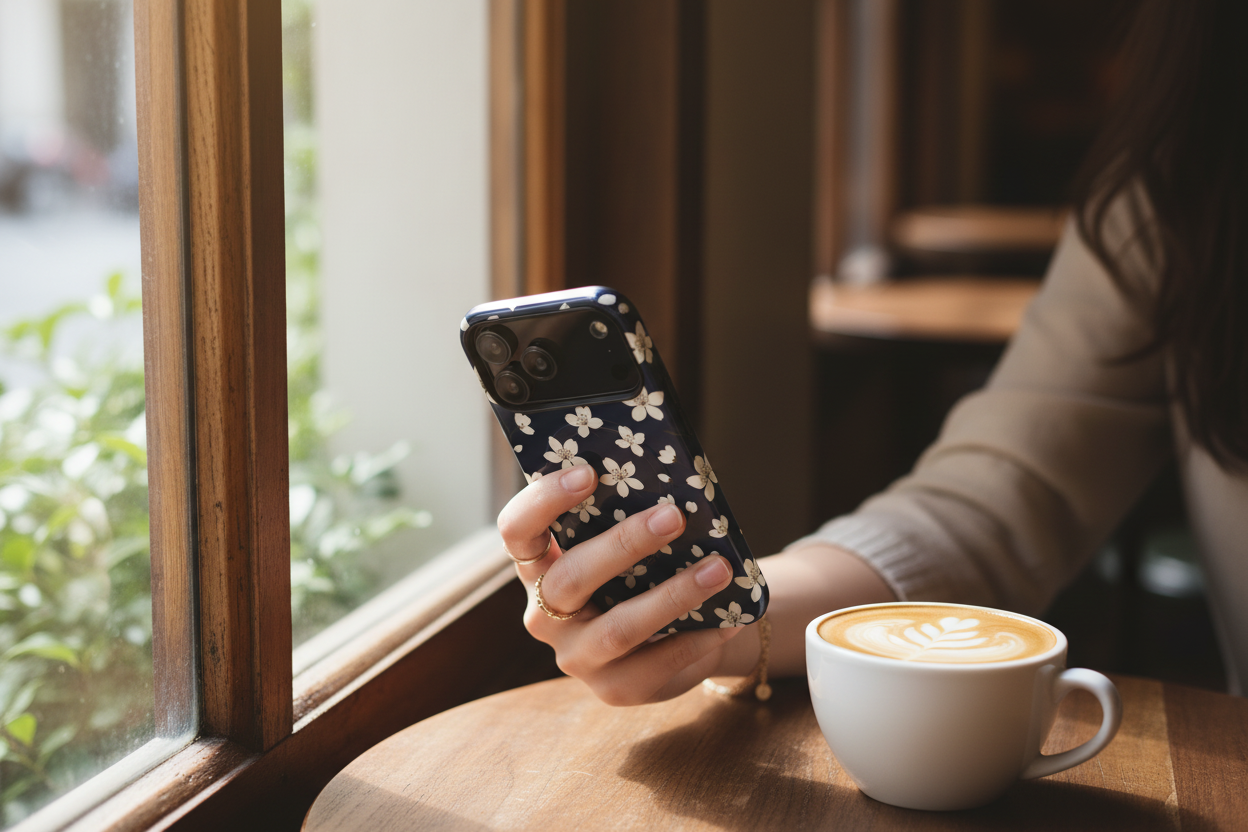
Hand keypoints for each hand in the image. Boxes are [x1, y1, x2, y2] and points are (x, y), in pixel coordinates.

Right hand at [498, 464, 743, 705]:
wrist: (668, 641)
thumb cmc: (641, 573)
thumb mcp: (625, 547)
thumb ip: (626, 518)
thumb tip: (671, 483)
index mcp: (537, 567)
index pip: (518, 531)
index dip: (544, 500)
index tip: (588, 472)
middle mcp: (545, 615)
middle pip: (570, 578)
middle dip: (624, 544)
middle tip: (674, 516)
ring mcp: (577, 657)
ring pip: (619, 628)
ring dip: (674, 595)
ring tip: (718, 569)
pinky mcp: (614, 689)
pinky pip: (657, 664)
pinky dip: (697, 637)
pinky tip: (730, 618)